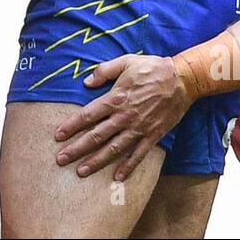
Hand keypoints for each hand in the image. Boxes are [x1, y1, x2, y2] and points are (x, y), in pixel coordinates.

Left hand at [53, 54, 193, 181]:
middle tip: (61, 160)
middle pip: (96, 136)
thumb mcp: (126, 62)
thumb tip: (86, 82)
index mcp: (115, 98)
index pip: (87, 115)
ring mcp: (138, 128)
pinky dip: (128, 167)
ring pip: (113, 149)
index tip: (57, 136)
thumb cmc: (152, 68)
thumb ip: (104, 71)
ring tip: (81, 172)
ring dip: (96, 161)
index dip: (71, 126)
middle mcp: (124, 116)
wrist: (182, 79)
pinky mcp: (153, 135)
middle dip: (77, 149)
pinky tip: (117, 177)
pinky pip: (138, 154)